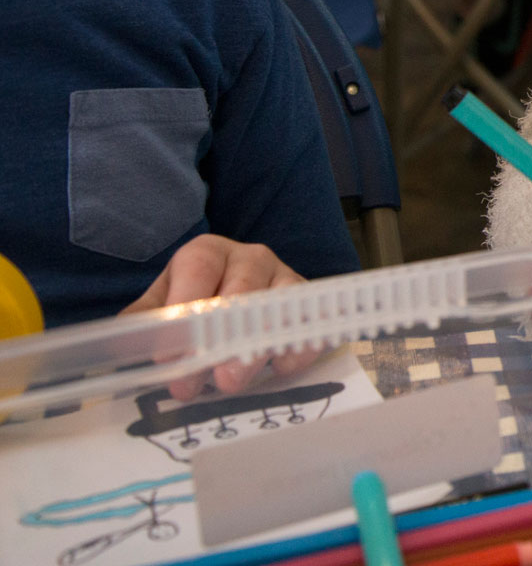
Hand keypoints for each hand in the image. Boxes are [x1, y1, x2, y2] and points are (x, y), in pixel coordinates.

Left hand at [122, 235, 321, 399]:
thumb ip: (142, 323)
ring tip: (231, 382)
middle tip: (199, 381)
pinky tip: (278, 369)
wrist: (232, 301)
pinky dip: (299, 345)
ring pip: (279, 305)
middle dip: (220, 339)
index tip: (168, 353)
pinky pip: (311, 321)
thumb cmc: (192, 303)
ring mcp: (284, 277)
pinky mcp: (308, 302)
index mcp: (207, 253)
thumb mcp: (161, 307)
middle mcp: (250, 257)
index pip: (198, 269)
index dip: (185, 307)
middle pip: (241, 291)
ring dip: (256, 346)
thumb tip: (117, 344)